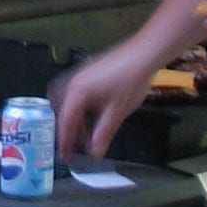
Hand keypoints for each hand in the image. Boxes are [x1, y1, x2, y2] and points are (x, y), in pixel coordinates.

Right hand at [54, 42, 160, 160]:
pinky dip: (78, 105)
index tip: (65, 154)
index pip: (65, 121)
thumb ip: (104, 132)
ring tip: (82, 130)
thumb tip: (95, 152)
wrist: (144, 52)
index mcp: (78, 92)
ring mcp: (81, 74)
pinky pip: (75, 91)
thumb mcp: (118, 111)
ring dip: (72, 115)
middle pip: (62, 109)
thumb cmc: (131, 79)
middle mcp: (74, 82)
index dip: (65, 140)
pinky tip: (91, 112)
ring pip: (67, 99)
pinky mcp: (90, 70)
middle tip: (73, 143)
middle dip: (66, 127)